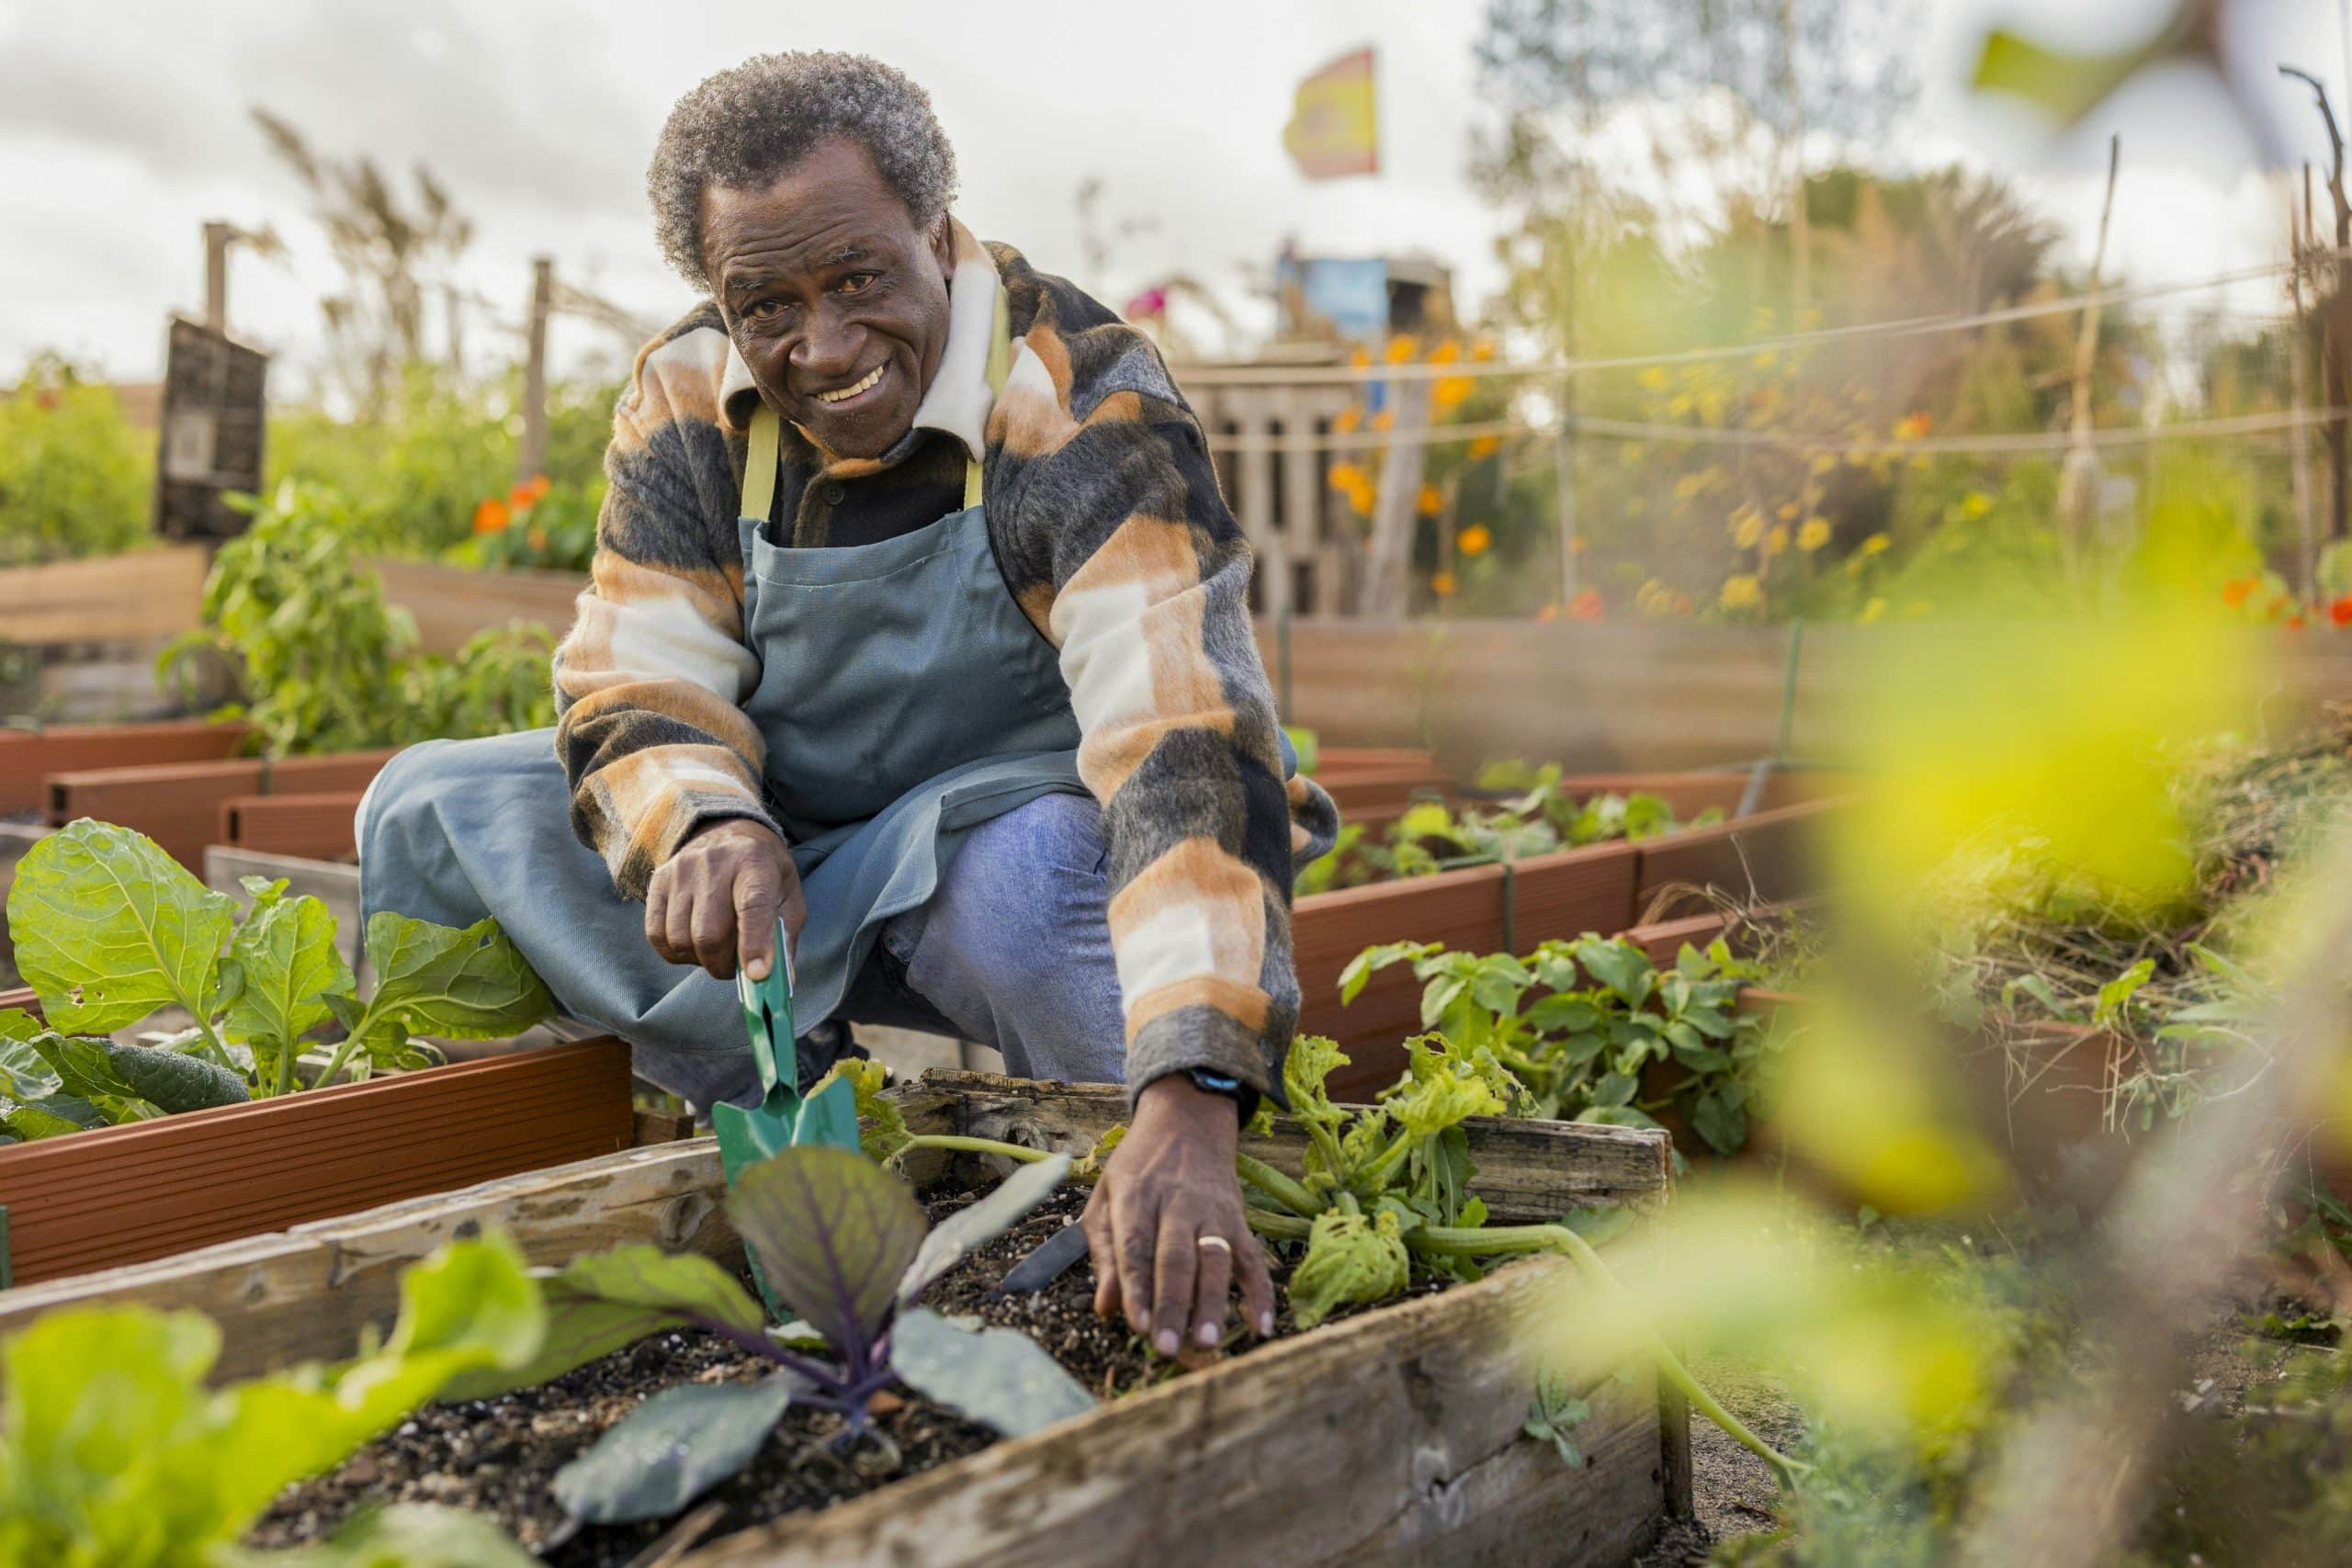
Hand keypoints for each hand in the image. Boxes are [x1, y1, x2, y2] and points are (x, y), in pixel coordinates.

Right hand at [643, 819, 802, 979]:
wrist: (726, 833)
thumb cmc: (763, 874)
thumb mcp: (787, 897)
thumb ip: (784, 939)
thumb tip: (782, 982)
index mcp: (755, 862)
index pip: (752, 905)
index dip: (754, 944)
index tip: (757, 975)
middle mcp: (715, 862)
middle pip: (709, 933)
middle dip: (722, 964)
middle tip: (733, 966)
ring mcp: (681, 871)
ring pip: (680, 938)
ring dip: (699, 960)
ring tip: (715, 951)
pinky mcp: (657, 881)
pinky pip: (656, 934)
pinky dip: (674, 952)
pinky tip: (692, 944)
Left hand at [1081, 1074, 1274, 1356]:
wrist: (1188, 1119)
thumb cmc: (1138, 1167)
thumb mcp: (1106, 1195)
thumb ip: (1103, 1251)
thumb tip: (1105, 1308)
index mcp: (1135, 1195)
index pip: (1135, 1245)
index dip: (1137, 1286)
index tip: (1137, 1324)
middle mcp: (1176, 1203)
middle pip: (1176, 1258)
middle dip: (1173, 1304)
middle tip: (1168, 1347)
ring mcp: (1212, 1211)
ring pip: (1215, 1260)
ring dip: (1213, 1303)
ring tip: (1208, 1343)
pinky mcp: (1239, 1218)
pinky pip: (1253, 1258)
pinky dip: (1261, 1292)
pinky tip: (1261, 1326)